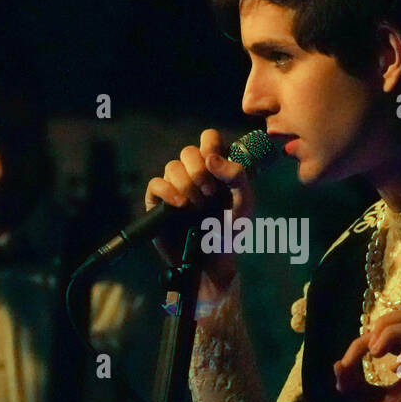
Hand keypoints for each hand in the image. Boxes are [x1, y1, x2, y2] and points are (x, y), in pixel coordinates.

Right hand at [143, 129, 252, 298]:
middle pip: (188, 151)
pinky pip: (156, 184)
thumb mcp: (245, 204)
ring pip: (172, 167)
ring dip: (187, 185)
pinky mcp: (158, 203)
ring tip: (198, 208)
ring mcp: (175, 188)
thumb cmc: (230, 234)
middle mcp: (194, 175)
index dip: (210, 144)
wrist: (212, 263)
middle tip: (210, 193)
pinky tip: (181, 205)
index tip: (216, 163)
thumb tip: (210, 157)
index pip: (209, 138)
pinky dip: (168, 192)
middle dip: (199, 170)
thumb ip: (236, 176)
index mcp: (216, 169)